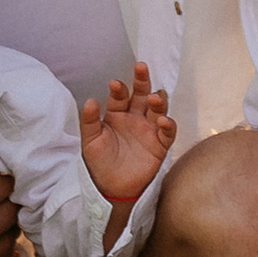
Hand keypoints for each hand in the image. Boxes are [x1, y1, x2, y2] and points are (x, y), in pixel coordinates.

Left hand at [79, 62, 174, 210]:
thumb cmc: (99, 163)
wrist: (110, 189)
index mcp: (117, 114)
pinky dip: (168, 125)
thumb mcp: (90, 141)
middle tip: (141, 68)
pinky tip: (163, 121)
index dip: (119, 89)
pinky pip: (167, 132)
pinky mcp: (160, 145)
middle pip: (142, 94)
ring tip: (153, 97)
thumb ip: (89, 121)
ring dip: (157, 101)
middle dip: (142, 81)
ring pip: (157, 109)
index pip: (120, 96)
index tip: (114, 84)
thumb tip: (90, 100)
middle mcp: (135, 118)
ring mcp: (148, 130)